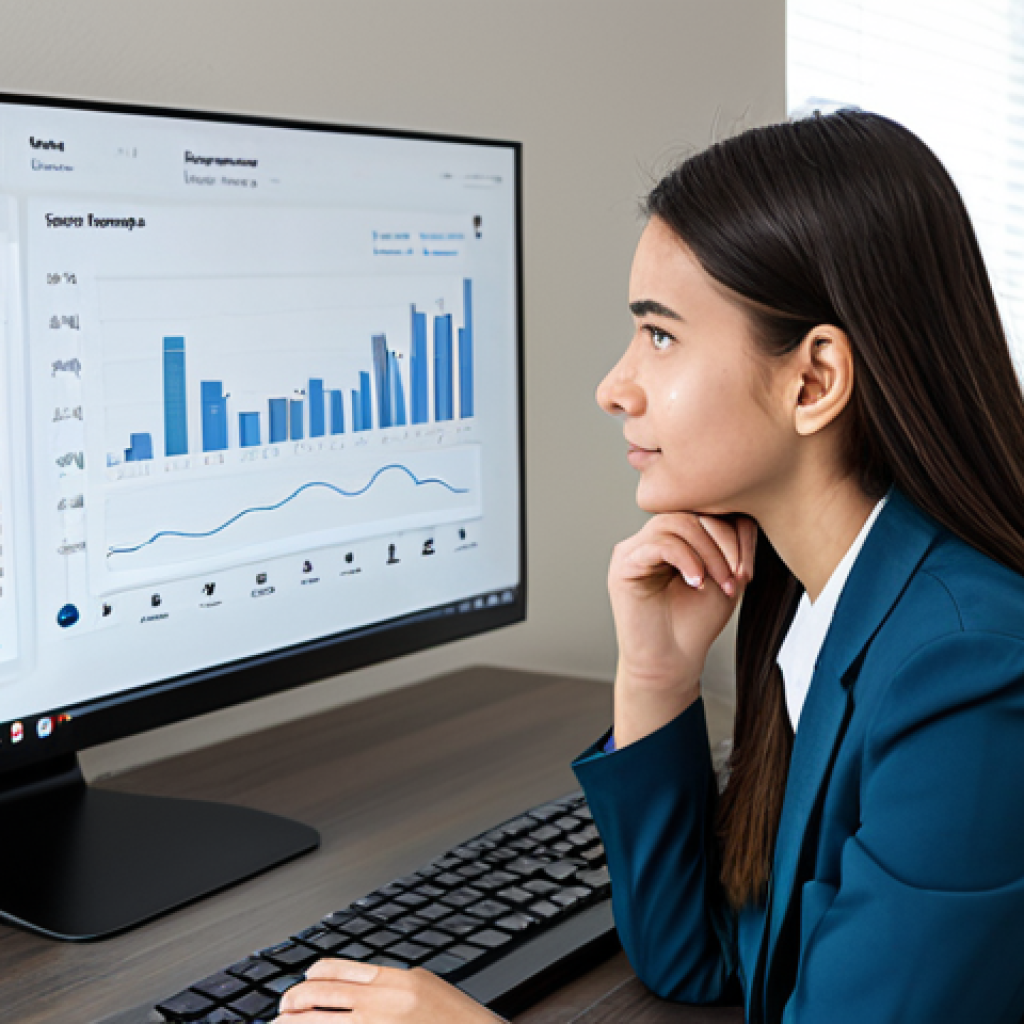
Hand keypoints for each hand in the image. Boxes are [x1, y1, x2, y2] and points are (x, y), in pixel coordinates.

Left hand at [272, 958, 505, 1022]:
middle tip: (279, 1010)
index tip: (299, 983)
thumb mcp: (429, 991)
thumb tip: (361, 991)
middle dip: (292, 1002)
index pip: (339, 970)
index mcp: (397, 980)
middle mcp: (384, 1003)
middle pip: (320, 995)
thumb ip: (395, 987)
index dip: (311, 977)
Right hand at [607, 512, 757, 741]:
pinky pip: (658, 543)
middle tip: (737, 576)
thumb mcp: (725, 577)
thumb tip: (743, 516)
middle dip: (723, 542)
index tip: (748, 569)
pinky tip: (695, 582)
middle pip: (691, 512)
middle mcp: (652, 538)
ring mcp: (635, 548)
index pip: (705, 510)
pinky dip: (684, 559)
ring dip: (707, 552)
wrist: (671, 662)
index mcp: (676, 537)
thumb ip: (732, 545)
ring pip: (676, 522)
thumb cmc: (695, 623)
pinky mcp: (623, 564)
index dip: (733, 532)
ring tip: (717, 583)